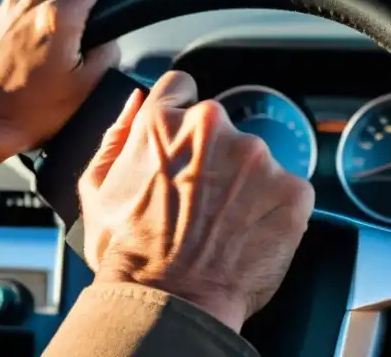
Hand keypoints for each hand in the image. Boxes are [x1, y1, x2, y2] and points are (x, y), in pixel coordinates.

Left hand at [0, 0, 119, 195]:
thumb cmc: (30, 110)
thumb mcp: (85, 87)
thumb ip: (107, 55)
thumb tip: (109, 42)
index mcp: (56, 16)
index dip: (99, 2)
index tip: (97, 26)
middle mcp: (27, 6)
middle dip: (72, 19)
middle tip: (70, 56)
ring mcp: (2, 15)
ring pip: (38, 8)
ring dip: (45, 27)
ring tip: (42, 64)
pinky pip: (16, 22)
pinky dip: (23, 36)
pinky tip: (20, 65)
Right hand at [78, 71, 314, 332]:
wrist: (171, 303)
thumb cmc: (130, 256)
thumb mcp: (98, 192)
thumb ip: (116, 136)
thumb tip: (135, 101)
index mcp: (163, 122)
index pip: (180, 87)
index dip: (179, 111)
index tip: (184, 139)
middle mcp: (213, 127)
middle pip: (220, 127)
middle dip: (213, 156)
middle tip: (199, 200)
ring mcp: (257, 156)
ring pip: (255, 159)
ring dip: (245, 182)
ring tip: (223, 223)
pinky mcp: (292, 187)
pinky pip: (287, 189)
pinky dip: (273, 208)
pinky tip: (249, 233)